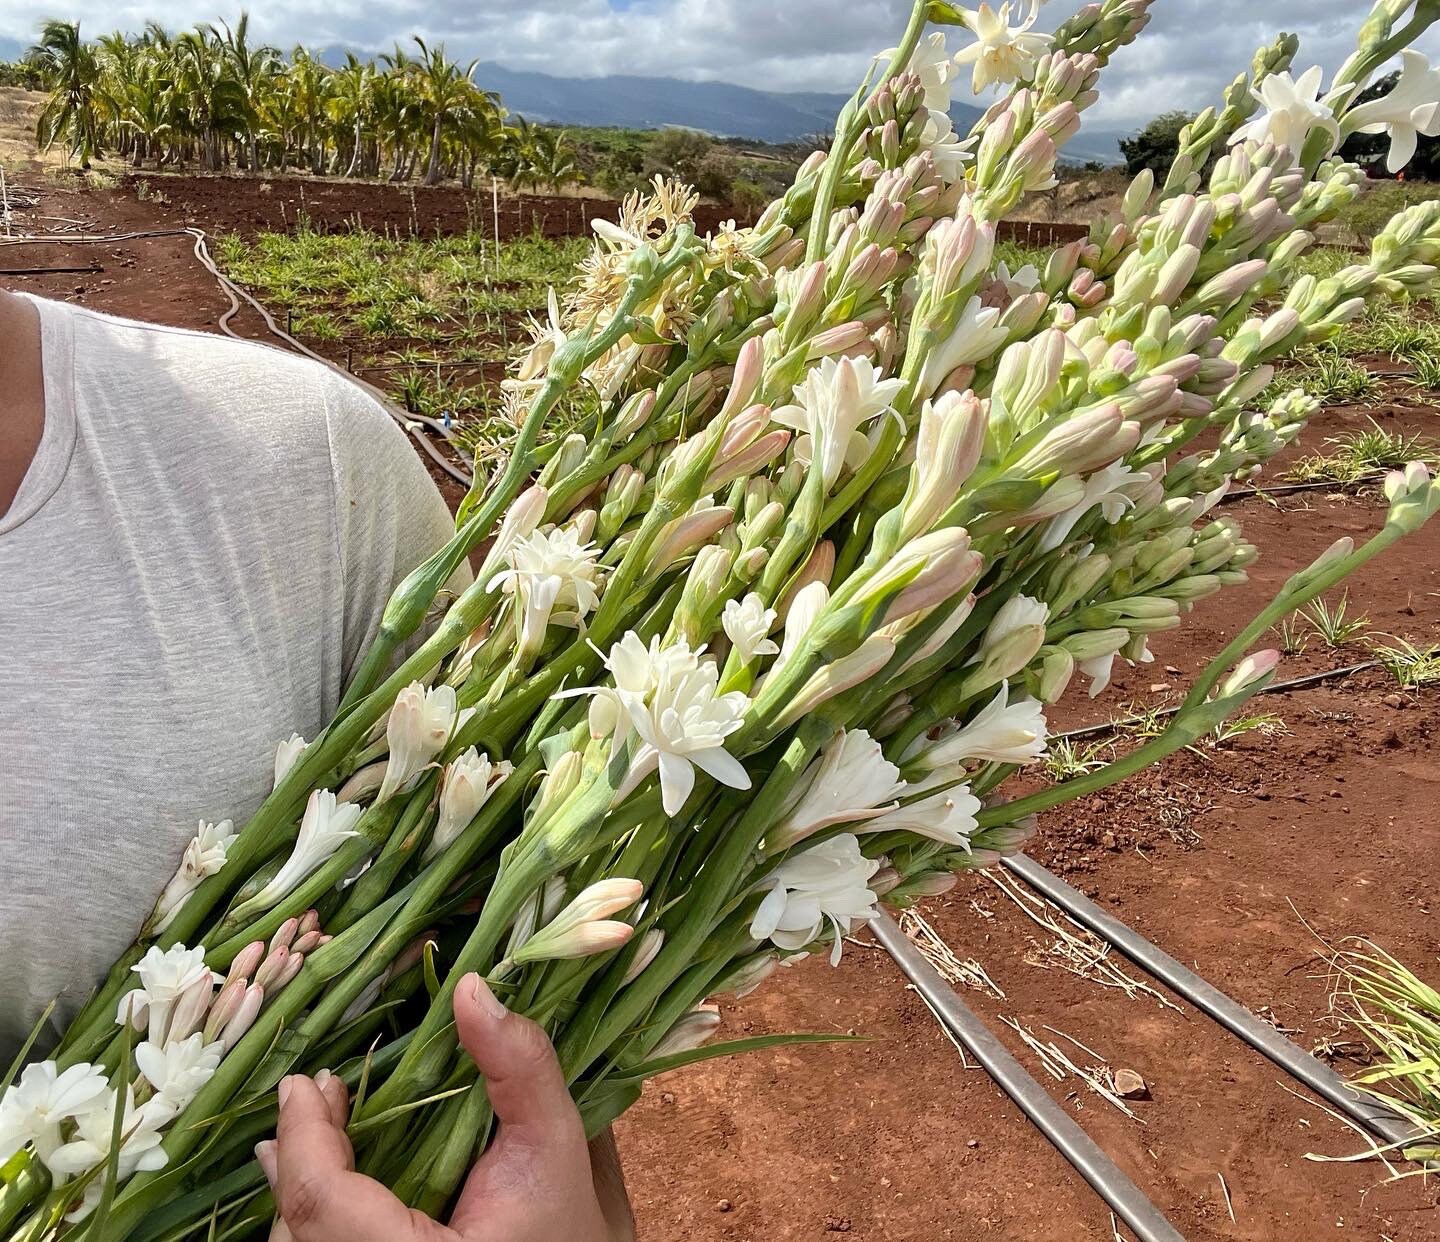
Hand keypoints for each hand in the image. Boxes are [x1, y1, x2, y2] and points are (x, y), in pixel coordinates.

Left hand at [256, 973, 634, 1241]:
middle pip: (298, 1231)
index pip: (322, 1203)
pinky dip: (313, 1219)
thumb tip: (470, 989)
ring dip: (298, 1191)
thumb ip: (518, 1066)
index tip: (306, 1083)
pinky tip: (325, 1184)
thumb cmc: (563, 1218)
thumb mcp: (553, 1138)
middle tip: (317, 1095)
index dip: (303, 1138)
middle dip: (295, 1159)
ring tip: (312, 1132)